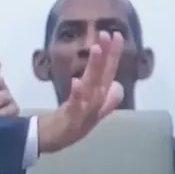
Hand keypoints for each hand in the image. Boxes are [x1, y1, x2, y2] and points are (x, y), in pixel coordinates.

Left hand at [35, 31, 124, 153]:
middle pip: (104, 75)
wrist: (57, 140)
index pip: (109, 71)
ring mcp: (86, 109)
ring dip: (95, 68)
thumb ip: (107, 99)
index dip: (113, 54)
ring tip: (96, 49)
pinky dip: (77, 94)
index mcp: (99, 95)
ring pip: (92, 85)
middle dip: (107, 54)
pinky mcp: (73, 118)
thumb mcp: (93, 110)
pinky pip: (76, 104)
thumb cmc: (74, 122)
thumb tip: (118, 85)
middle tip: (108, 33)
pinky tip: (77, 82)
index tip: (116, 34)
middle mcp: (96, 100)